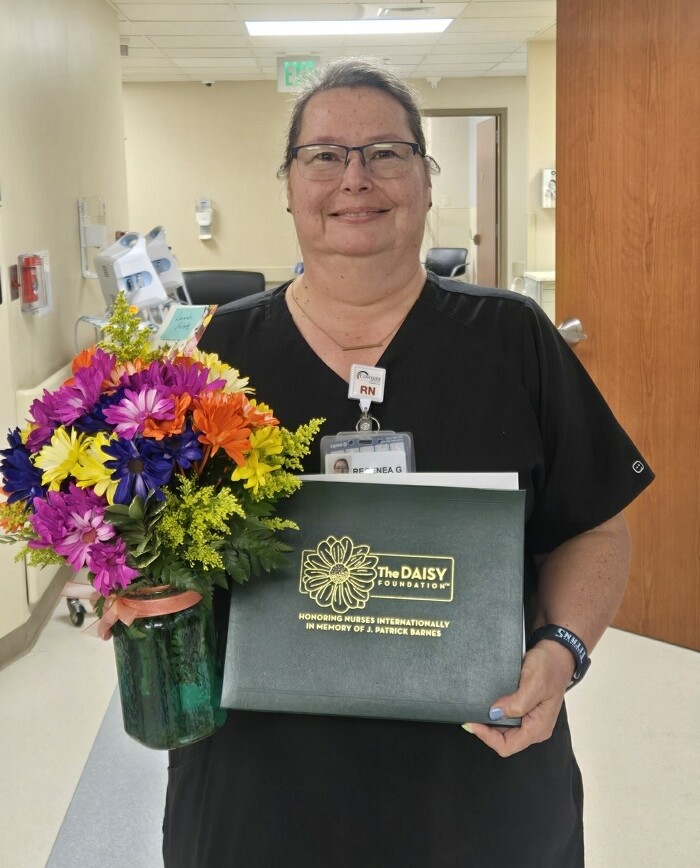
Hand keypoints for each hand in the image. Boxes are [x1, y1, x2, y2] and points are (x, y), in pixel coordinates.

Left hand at [462, 640, 573, 756]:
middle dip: (485, 730)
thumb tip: (495, 714)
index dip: (488, 737)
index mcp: (538, 727)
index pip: (507, 745)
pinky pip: (506, 719)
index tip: (473, 722)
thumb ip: (516, 703)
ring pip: (503, 730)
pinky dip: (494, 713)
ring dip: (488, 722)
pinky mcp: (524, 710)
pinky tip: (486, 703)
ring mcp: (529, 720)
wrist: (558, 654)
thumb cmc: (550, 667)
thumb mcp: (534, 683)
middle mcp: (534, 728)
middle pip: (503, 740)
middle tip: (470, 714)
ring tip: (476, 708)